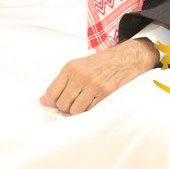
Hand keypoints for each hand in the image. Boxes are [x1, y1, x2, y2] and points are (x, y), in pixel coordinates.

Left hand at [41, 38, 158, 115]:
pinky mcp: (106, 93)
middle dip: (66, 108)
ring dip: (79, 110)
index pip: (52, 92)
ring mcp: (94, 85)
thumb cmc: (101, 63)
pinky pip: (90, 110)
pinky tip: (95, 101)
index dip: (53, 102)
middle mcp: (81, 75)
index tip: (58, 103)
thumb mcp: (79, 66)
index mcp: (71, 67)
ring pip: (75, 110)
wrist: (127, 58)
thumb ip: (61, 82)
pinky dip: (91, 110)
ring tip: (85, 102)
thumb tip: (43, 101)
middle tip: (73, 103)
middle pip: (62, 104)